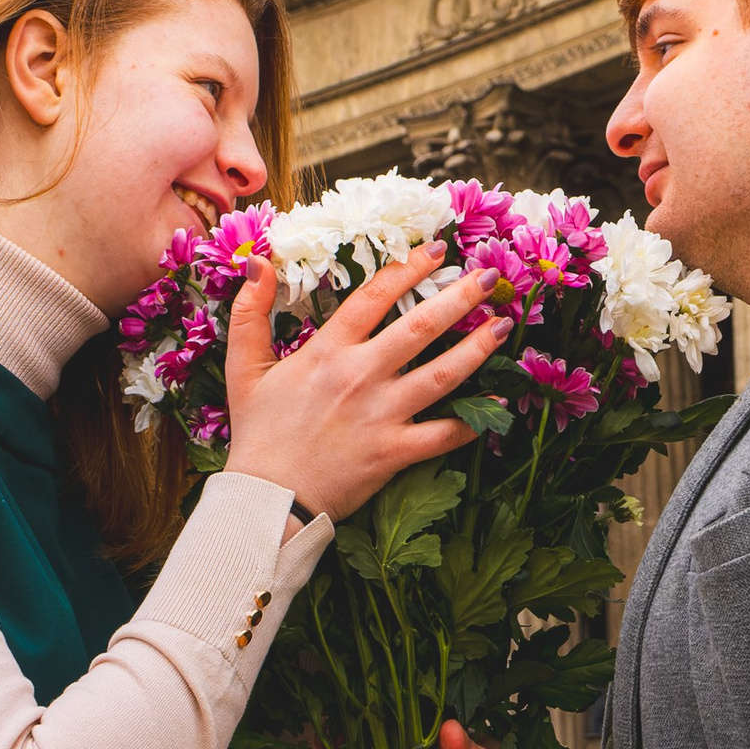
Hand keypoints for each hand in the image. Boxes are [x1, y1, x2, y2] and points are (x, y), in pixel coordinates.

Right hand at [222, 243, 513, 523]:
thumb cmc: (259, 433)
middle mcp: (360, 375)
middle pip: (420, 327)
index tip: (439, 250)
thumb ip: (250, 312)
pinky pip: (443, 434)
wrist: (266, 498)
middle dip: (460, 298)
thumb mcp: (245, 367)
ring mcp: (381, 415)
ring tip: (505, 327)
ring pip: (442, 375)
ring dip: (478, 349)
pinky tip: (498, 403)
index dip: (410, 268)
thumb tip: (258, 261)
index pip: (375, 296)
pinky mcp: (394, 452)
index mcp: (328, 351)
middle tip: (490, 278)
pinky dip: (473, 421)